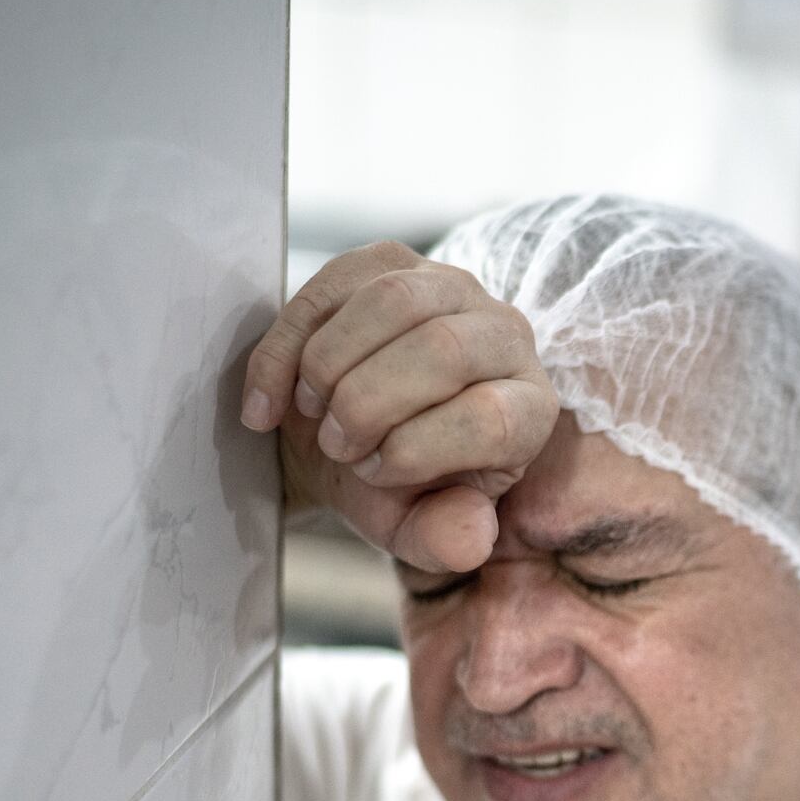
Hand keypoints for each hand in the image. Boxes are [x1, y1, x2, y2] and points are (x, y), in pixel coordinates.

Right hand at [240, 242, 557, 571]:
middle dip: (368, 404)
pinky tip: (271, 398)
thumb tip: (470, 539)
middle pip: (442, 350)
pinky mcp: (391, 260)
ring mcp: (451, 287)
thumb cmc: (392, 485)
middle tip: (336, 443)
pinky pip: (336, 282)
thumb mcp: (415, 527)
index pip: (491, 417)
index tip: (373, 471)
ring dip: (331, 364)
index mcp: (528, 410)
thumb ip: (446, 540)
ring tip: (314, 411)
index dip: (416, 449)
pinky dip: (288, 345)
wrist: (344, 436)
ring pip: (393, 301)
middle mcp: (507, 337)